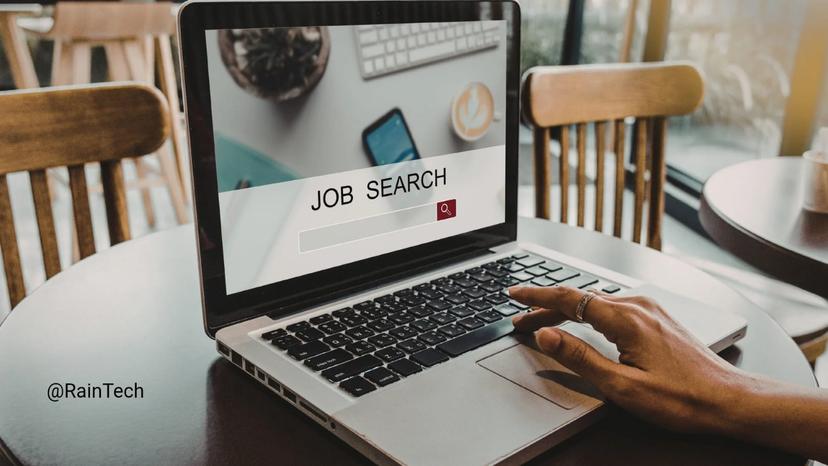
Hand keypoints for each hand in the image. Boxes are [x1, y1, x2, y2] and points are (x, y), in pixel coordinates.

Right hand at [508, 286, 754, 433]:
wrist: (730, 400)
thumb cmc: (682, 400)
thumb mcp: (622, 387)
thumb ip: (580, 358)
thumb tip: (547, 336)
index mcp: (626, 319)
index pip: (569, 298)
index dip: (536, 296)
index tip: (514, 295)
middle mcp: (638, 306)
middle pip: (579, 298)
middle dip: (545, 306)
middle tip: (521, 319)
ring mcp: (649, 309)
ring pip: (595, 302)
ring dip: (566, 310)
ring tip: (544, 322)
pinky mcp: (656, 318)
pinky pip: (612, 307)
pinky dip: (587, 313)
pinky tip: (581, 322)